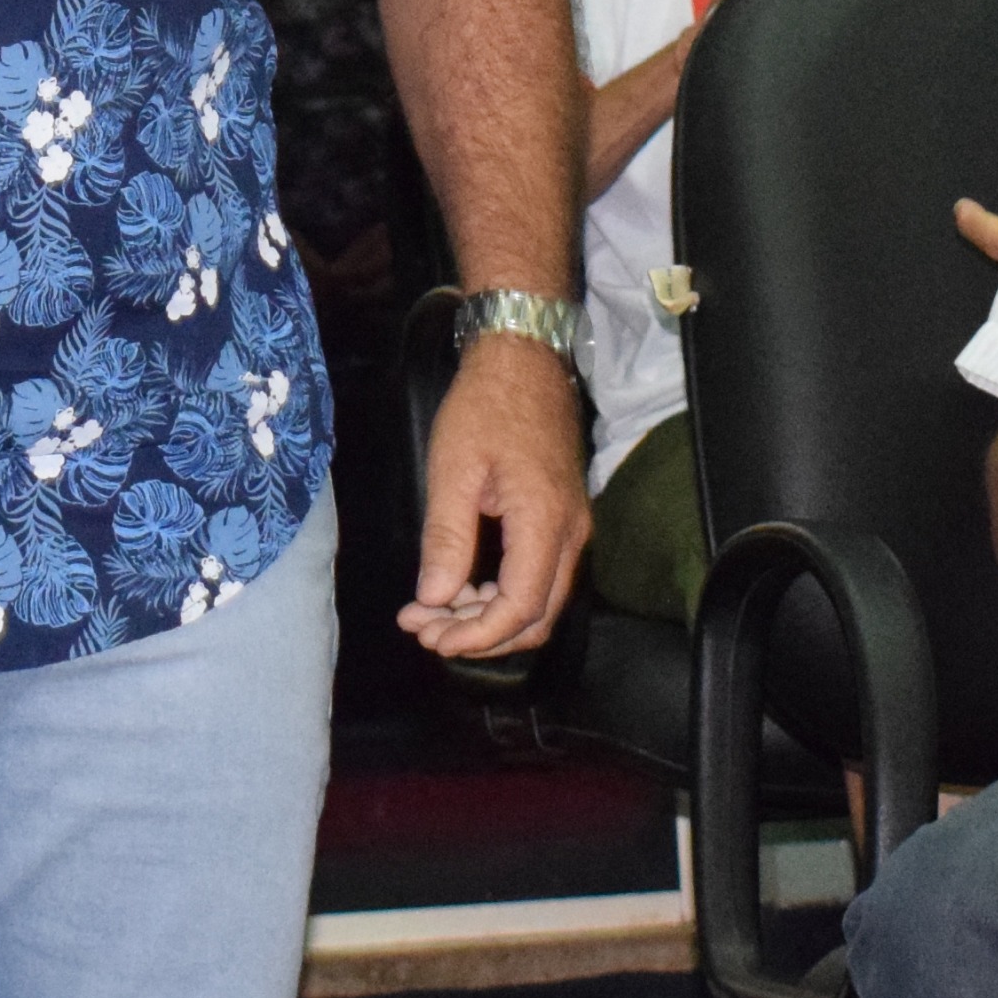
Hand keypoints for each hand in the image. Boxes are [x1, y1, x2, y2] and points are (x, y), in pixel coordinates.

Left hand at [400, 332, 591, 658]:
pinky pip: (540, 575)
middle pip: (536, 616)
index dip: (478, 635)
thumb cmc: (486, 406)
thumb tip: (436, 598)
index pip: (520, 607)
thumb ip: (447, 539)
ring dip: (489, 617)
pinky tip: (462, 587)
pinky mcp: (562, 518)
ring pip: (540, 600)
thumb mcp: (453, 470)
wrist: (523, 360)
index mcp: (544, 521)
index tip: (433, 638)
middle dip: (480, 635)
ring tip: (433, 612)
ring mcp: (571, 526)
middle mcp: (569, 532)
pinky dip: (502, 593)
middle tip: (426, 631)